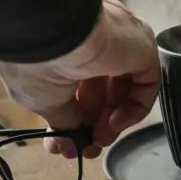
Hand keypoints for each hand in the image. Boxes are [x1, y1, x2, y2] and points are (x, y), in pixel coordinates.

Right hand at [0, 0, 159, 158]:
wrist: (47, 32)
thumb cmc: (35, 60)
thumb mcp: (44, 101)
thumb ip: (62, 123)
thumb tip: (68, 144)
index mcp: (64, 45)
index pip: (77, 84)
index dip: (74, 117)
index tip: (67, 143)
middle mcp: (92, 38)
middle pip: (102, 88)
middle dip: (93, 122)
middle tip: (85, 148)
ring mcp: (118, 40)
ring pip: (124, 87)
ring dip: (112, 120)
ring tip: (98, 141)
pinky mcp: (140, 45)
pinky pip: (145, 82)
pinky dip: (134, 108)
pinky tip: (114, 122)